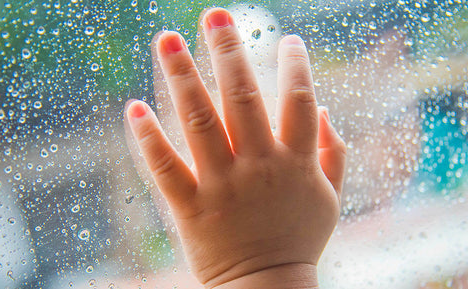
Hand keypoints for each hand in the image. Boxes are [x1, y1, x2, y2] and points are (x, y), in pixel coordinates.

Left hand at [125, 8, 345, 287]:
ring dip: (181, 76)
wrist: (267, 288)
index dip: (295, 66)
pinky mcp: (192, 207)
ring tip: (166, 38)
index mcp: (296, 162)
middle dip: (228, 50)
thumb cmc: (299, 240)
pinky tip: (134, 107)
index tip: (287, 39)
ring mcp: (223, 185)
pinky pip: (167, 168)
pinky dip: (149, 138)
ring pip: (200, 121)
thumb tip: (325, 110)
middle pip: (243, 96)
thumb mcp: (331, 198)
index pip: (299, 101)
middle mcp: (259, 166)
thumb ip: (334, 153)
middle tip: (214, 14)